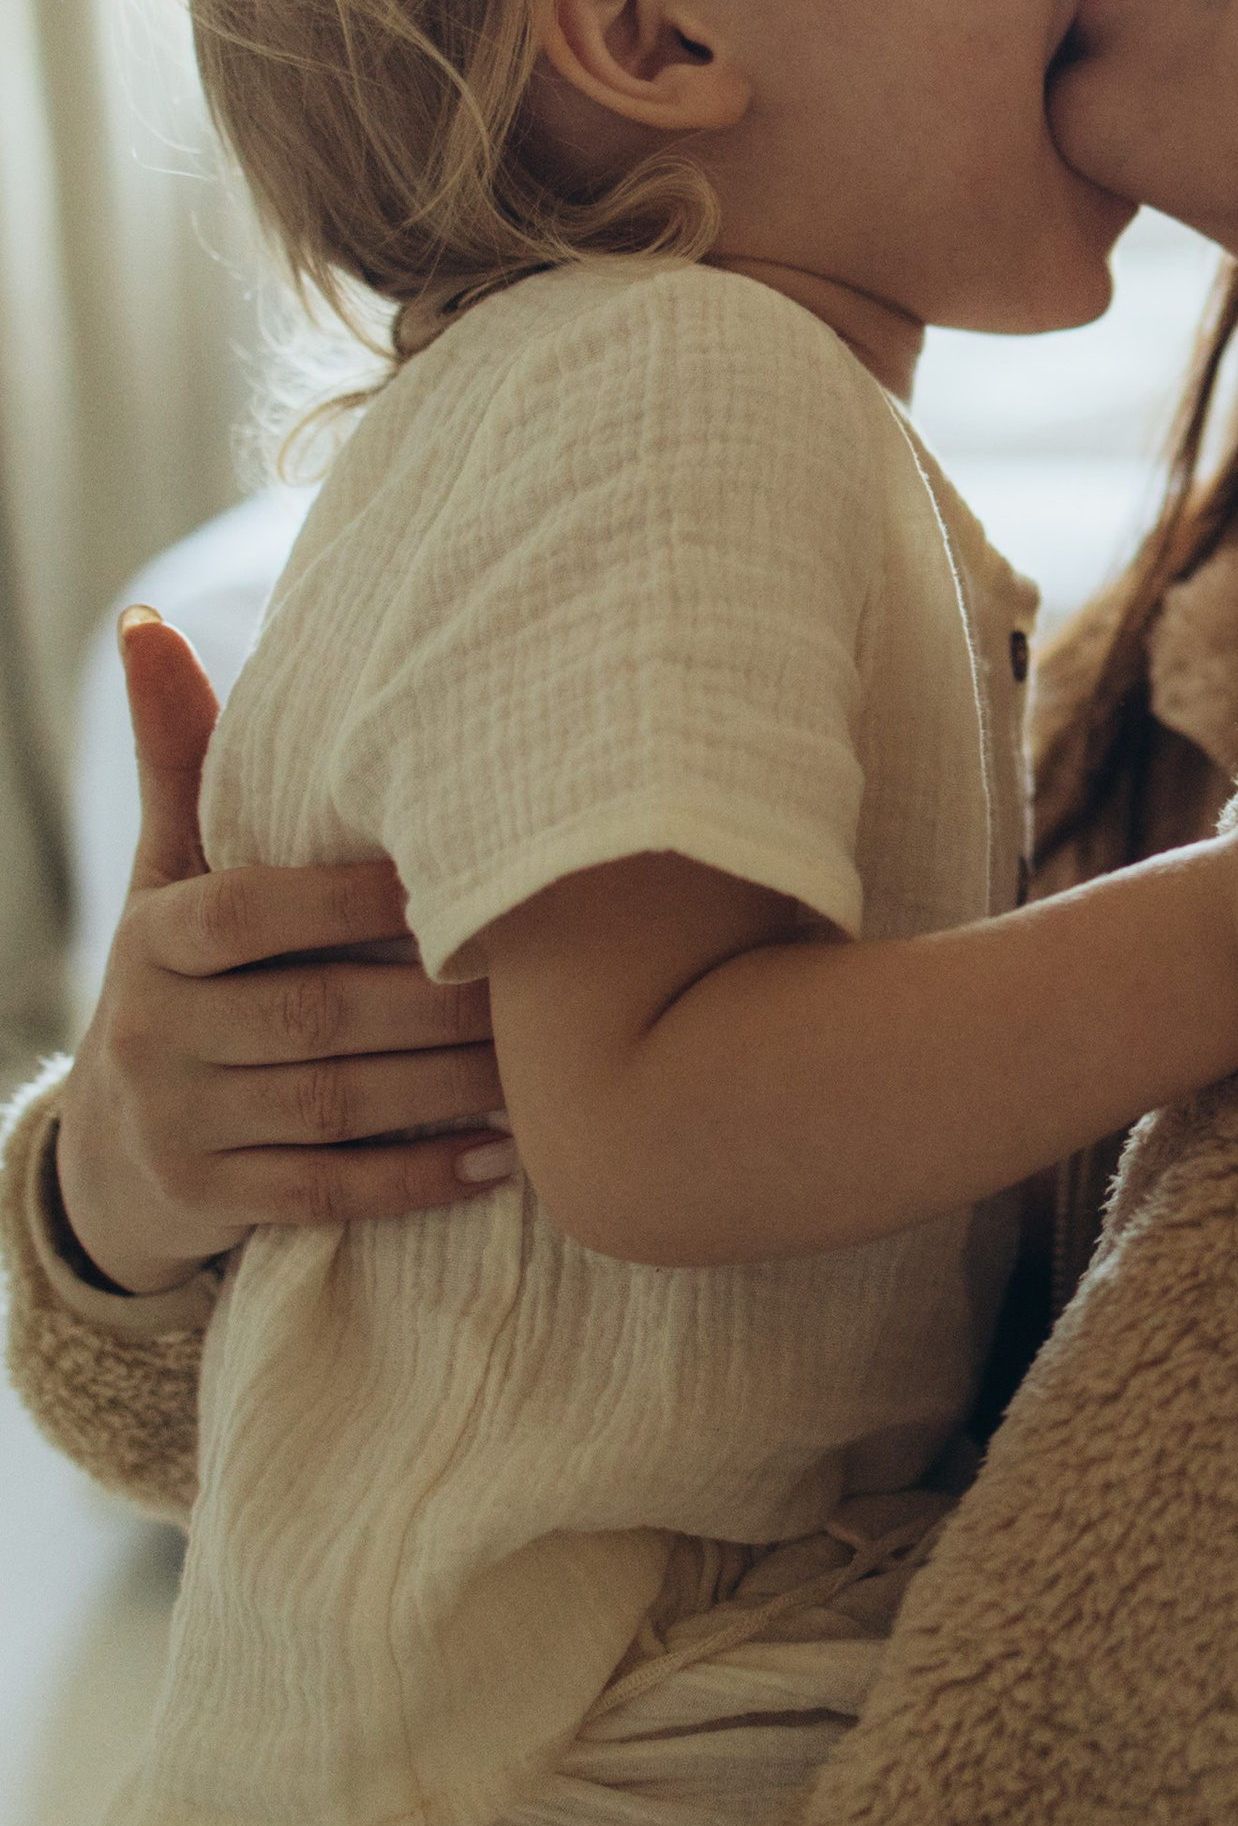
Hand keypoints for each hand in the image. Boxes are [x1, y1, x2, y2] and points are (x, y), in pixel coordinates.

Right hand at [49, 610, 514, 1295]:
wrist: (107, 1152)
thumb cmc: (176, 980)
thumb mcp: (165, 876)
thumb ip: (178, 759)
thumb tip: (148, 621)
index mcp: (153, 940)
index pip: (247, 914)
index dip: (346, 899)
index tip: (450, 878)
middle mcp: (154, 1034)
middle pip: (313, 1015)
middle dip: (433, 1003)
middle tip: (541, 981)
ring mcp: (180, 1127)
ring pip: (332, 1107)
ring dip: (447, 1089)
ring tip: (544, 1066)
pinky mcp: (212, 1203)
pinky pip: (327, 1194)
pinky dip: (418, 1179)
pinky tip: (503, 1160)